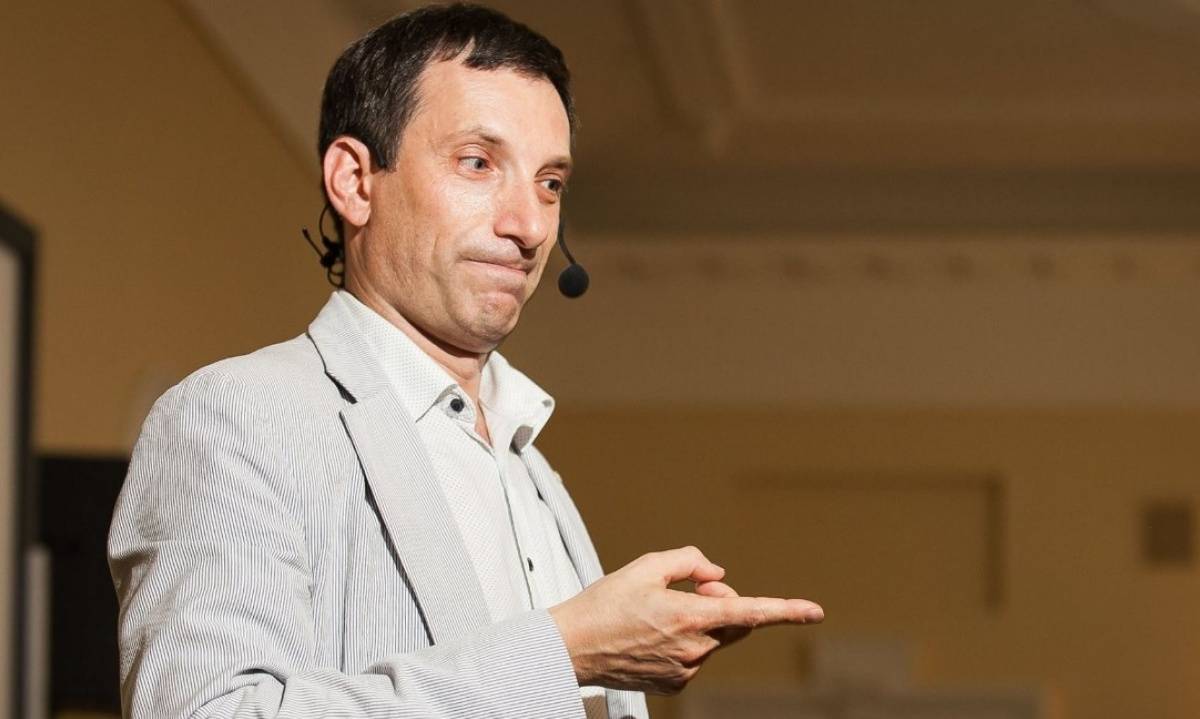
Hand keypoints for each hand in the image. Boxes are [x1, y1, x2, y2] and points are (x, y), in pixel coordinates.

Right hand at [549, 546, 822, 694]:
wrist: (572, 647)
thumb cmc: (604, 605)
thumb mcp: (646, 567)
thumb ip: (689, 562)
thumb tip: (715, 574)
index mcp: (691, 616)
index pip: (751, 612)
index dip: (787, 611)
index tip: (815, 611)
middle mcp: (694, 648)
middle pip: (733, 622)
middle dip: (723, 602)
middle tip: (692, 589)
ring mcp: (685, 670)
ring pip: (710, 640)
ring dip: (697, 623)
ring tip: (654, 616)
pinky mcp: (673, 685)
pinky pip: (692, 658)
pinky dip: (681, 643)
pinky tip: (649, 637)